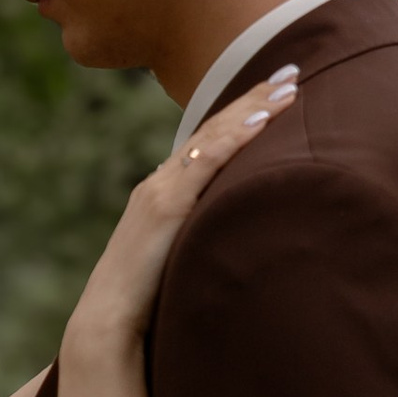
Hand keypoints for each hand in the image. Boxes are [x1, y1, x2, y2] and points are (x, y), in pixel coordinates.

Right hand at [67, 74, 301, 350]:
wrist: (107, 323)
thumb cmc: (146, 304)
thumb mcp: (180, 262)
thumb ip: (203, 243)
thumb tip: (238, 245)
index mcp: (164, 195)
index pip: (208, 144)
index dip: (241, 116)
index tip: (274, 95)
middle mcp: (160, 184)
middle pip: (213, 130)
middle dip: (252, 99)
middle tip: (290, 73)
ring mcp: (160, 191)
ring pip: (212, 138)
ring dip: (251, 110)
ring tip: (286, 87)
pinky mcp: (164, 206)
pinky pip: (204, 164)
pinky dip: (233, 139)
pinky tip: (260, 122)